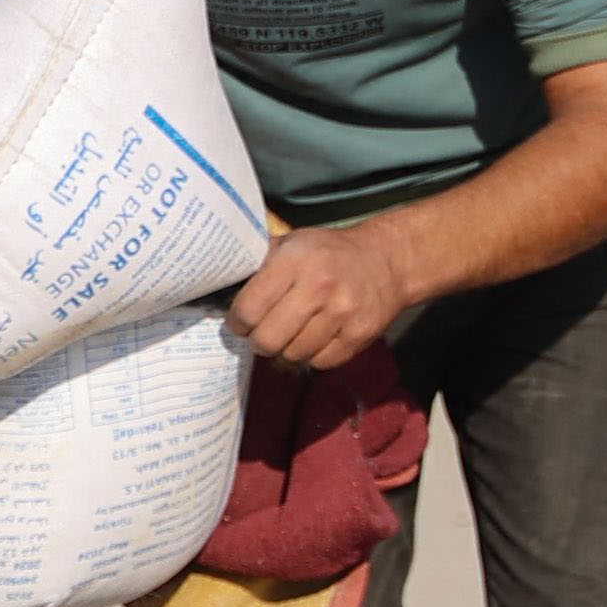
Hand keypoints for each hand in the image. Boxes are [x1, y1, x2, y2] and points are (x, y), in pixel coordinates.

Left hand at [226, 221, 415, 372]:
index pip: (247, 310)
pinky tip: (315, 336)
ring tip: (291, 332)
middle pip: (267, 340)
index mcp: (294, 261)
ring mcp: (343, 313)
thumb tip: (218, 286)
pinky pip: (319, 363)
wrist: (387, 260)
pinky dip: (311, 355)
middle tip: (262, 332)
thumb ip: (258, 265)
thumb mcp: (291, 243)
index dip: (237, 323)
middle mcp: (319, 287)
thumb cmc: (327, 253)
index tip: (240, 322)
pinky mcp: (360, 335)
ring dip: (285, 349)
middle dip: (258, 340)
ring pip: (292, 355)